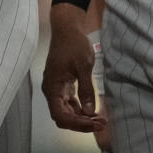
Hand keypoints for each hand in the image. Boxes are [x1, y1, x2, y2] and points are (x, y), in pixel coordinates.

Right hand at [42, 2, 105, 132]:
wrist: (67, 28)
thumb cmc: (74, 44)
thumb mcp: (84, 65)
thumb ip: (86, 89)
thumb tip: (90, 112)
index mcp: (52, 86)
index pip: (61, 115)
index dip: (78, 124)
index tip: (96, 123)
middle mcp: (51, 90)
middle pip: (62, 117)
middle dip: (81, 124)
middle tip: (101, 123)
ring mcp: (56, 89)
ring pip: (66, 112)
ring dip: (82, 118)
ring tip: (100, 119)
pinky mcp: (62, 86)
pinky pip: (69, 104)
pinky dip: (80, 109)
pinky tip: (93, 110)